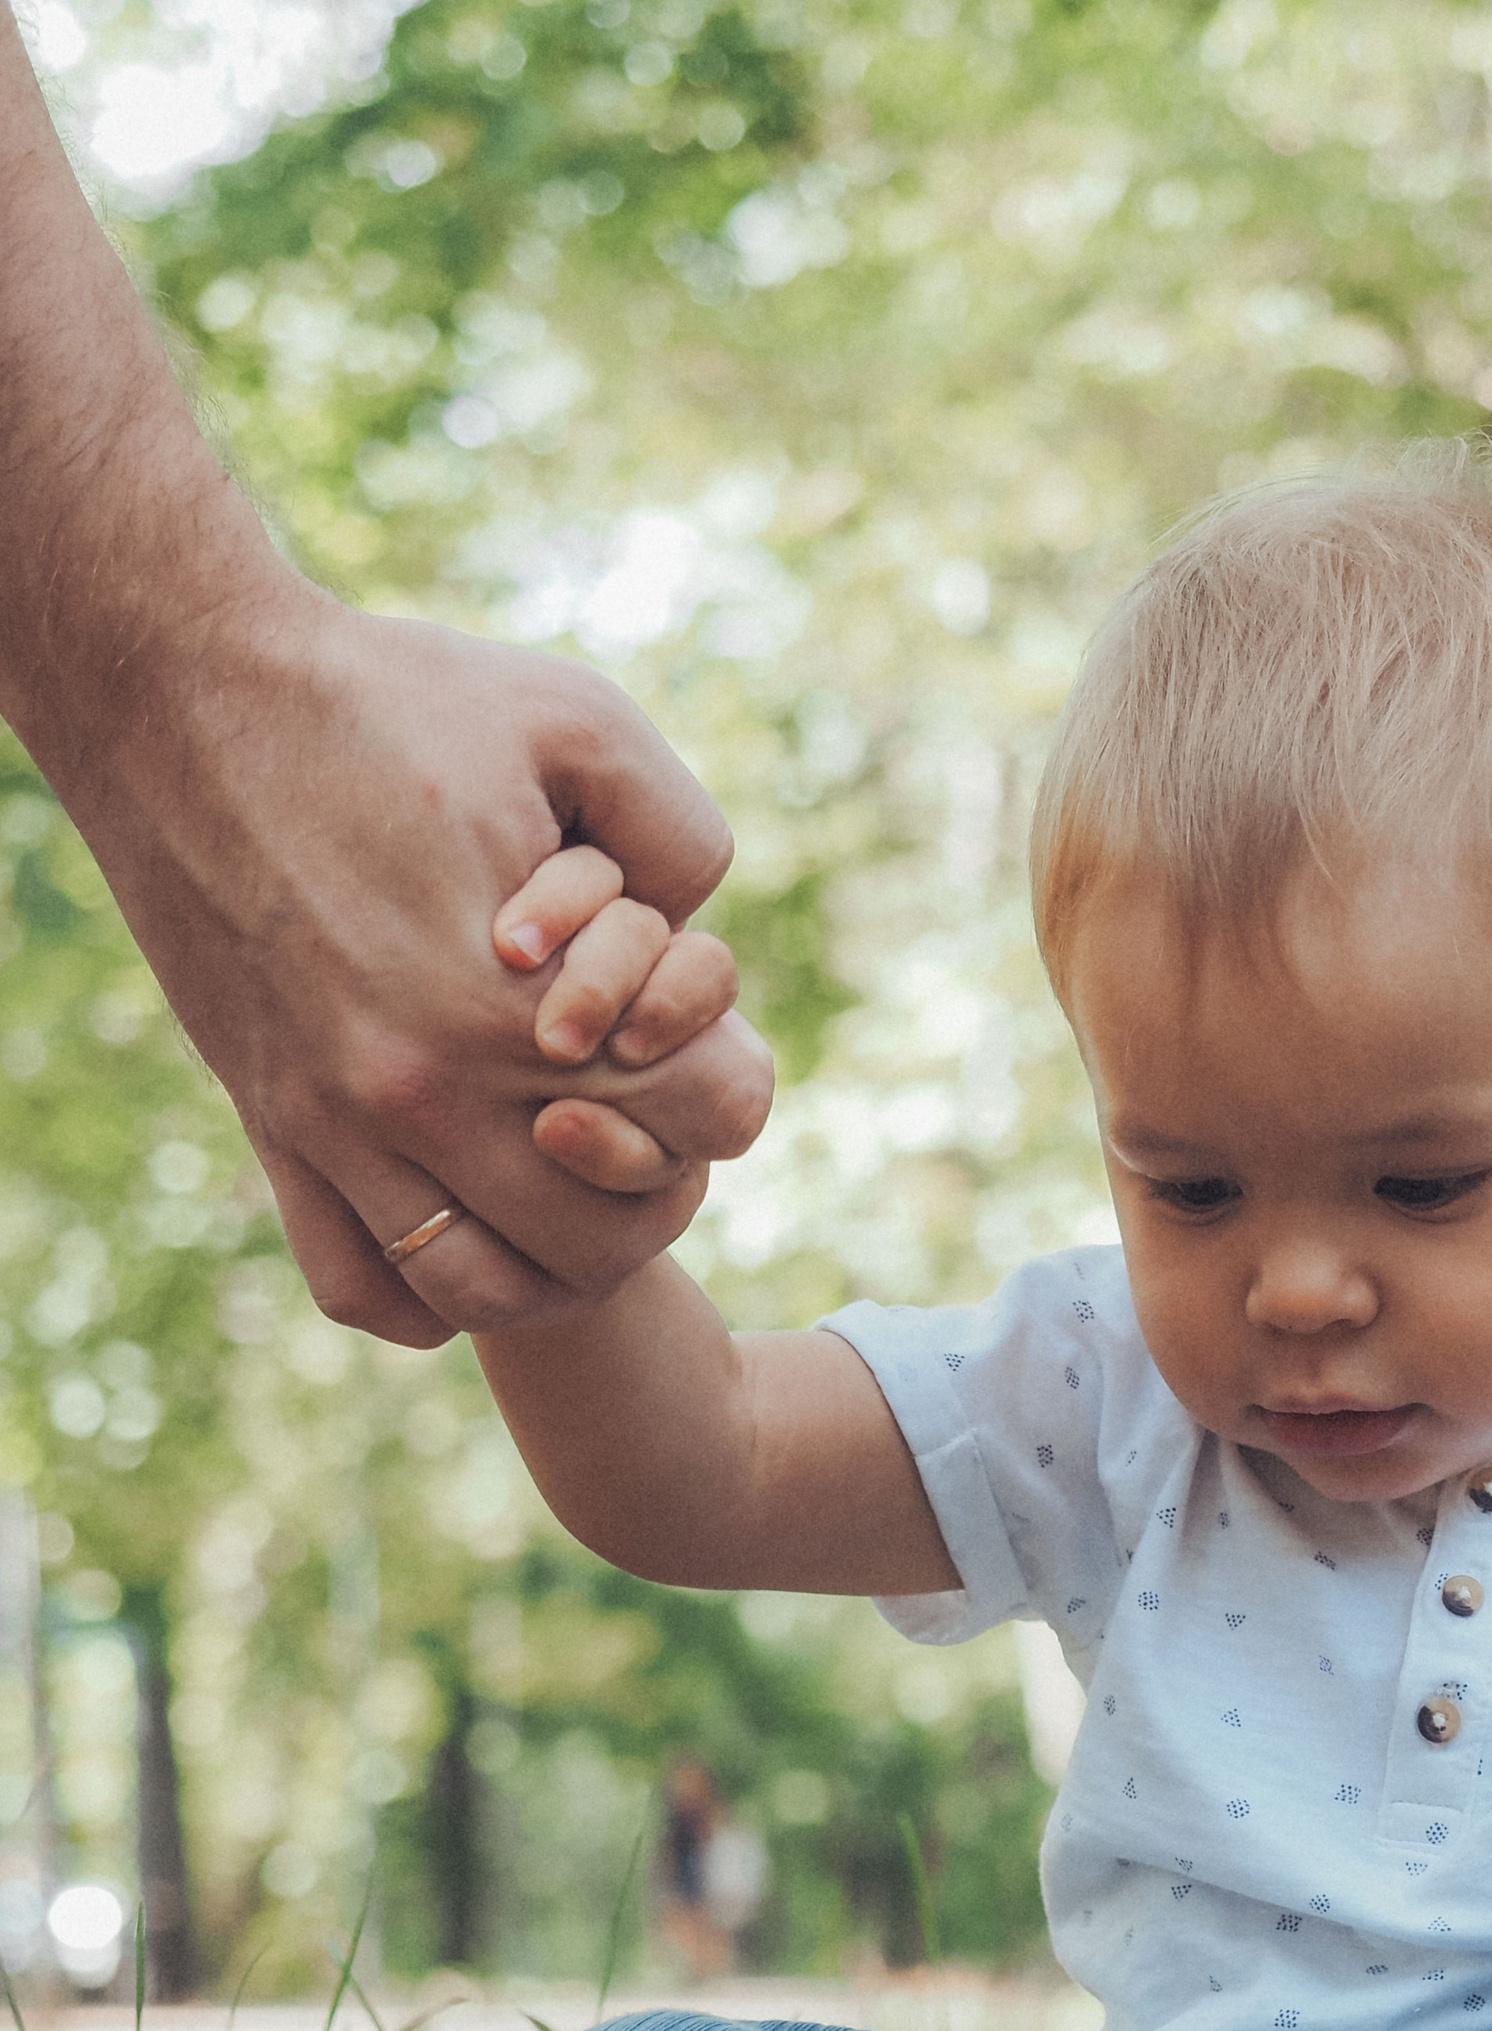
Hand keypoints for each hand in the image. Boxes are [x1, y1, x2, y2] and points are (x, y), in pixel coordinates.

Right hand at [72, 578, 772, 1346]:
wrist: (181, 696)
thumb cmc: (387, 699)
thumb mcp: (575, 721)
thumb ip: (680, 831)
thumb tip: (710, 927)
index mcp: (511, 1002)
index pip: (704, 1118)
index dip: (727, 1083)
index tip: (698, 1040)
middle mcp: (424, 1092)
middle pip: (610, 1241)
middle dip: (659, 1189)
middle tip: (648, 1122)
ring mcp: (336, 1126)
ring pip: (486, 1291)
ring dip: (550, 1263)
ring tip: (565, 1186)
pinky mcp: (273, 1129)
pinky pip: (360, 1285)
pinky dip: (426, 1291)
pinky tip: (464, 1220)